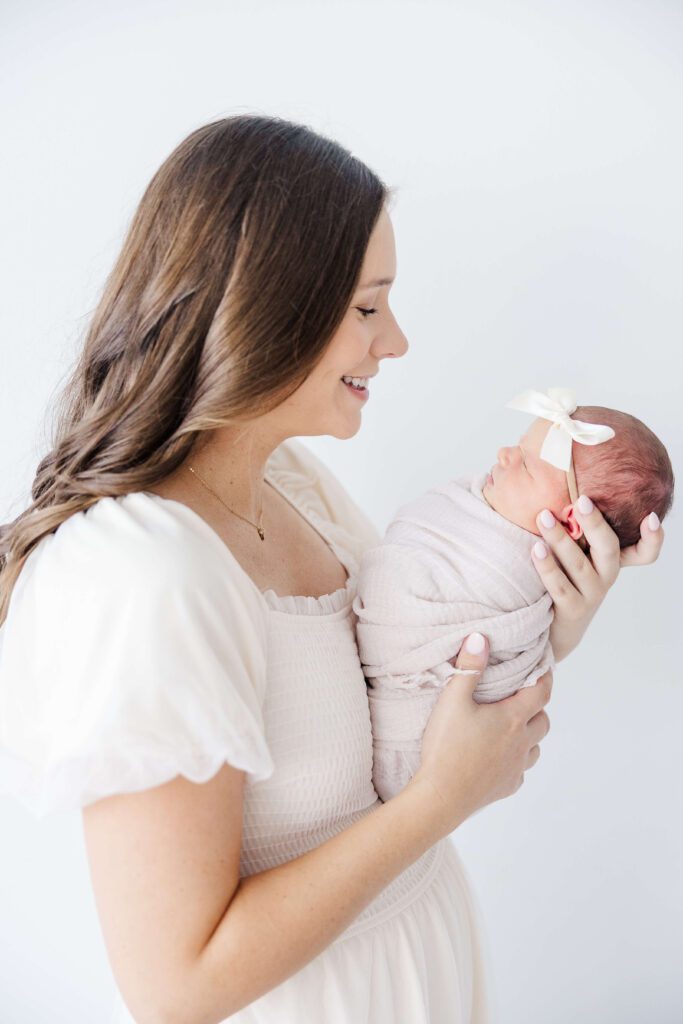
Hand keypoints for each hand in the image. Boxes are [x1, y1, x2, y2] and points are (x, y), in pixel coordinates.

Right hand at [410, 633, 551, 836]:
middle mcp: (522, 743)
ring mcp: (516, 767)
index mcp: (513, 719)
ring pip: (536, 747)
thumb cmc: (446, 746)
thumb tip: (480, 638)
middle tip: (520, 696)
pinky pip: (521, 770)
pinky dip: (517, 759)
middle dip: (536, 706)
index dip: (545, 678)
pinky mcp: (507, 786)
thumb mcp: (452, 700)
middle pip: (543, 720)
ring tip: (511, 727)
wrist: (441, 797)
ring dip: (529, 734)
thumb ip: (468, 667)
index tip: (543, 668)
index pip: (542, 693)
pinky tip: (499, 757)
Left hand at [531, 497, 664, 660]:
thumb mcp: (578, 554)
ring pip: (578, 564)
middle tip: (582, 500)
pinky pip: (559, 586)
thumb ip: (576, 529)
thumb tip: (556, 481)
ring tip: (544, 518)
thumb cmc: (565, 578)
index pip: (644, 552)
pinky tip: (535, 549)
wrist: (555, 628)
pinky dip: (547, 567)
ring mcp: (591, 594)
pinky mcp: (572, 609)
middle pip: (609, 549)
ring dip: (560, 539)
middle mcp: (606, 576)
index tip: (651, 516)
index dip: (653, 537)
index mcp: (612, 561)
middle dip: (596, 524)